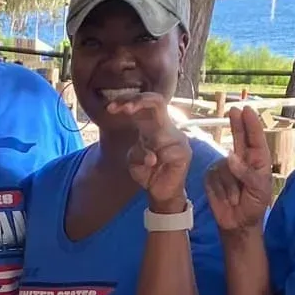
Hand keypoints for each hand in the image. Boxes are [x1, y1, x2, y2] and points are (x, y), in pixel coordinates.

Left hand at [117, 95, 193, 211]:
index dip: (128, 100)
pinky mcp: (184, 153)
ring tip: (147, 163)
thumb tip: (151, 157)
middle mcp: (167, 127)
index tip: (110, 108)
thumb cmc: (148, 173)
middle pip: (157, 101)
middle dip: (136, 101)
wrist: (162, 194)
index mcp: (153, 125)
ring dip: (145, 147)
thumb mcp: (134, 160)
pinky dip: (154, 161)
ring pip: (159, 131)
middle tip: (121, 108)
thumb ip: (137, 152)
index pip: (145, 102)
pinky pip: (167, 153)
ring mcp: (178, 139)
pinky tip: (155, 168)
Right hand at [206, 106, 273, 236]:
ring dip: (230, 185)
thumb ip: (247, 173)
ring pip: (224, 165)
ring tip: (236, 198)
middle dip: (237, 124)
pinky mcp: (212, 176)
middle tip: (234, 110)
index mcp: (258, 160)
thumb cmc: (254, 206)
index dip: (251, 124)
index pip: (255, 139)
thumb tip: (230, 157)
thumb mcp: (259, 190)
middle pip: (239, 137)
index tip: (247, 110)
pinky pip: (214, 176)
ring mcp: (225, 167)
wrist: (237, 223)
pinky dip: (220, 189)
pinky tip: (225, 197)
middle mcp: (241, 160)